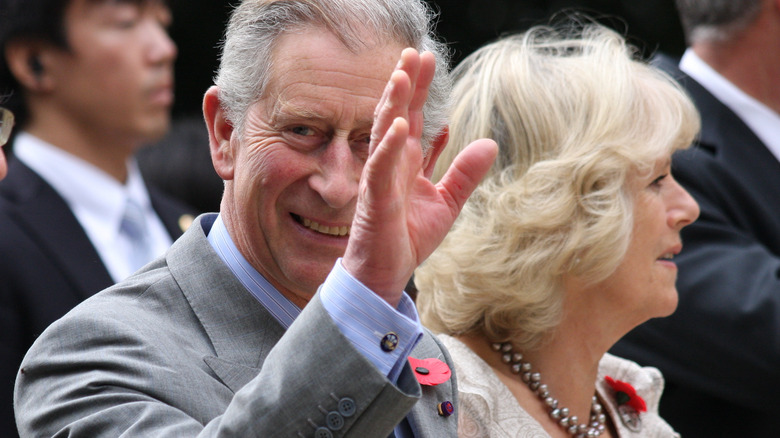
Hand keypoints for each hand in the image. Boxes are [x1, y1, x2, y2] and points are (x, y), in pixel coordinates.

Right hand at [342, 48, 496, 306]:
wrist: (386, 273)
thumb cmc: (408, 238)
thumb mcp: (447, 203)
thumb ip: (464, 173)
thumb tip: (490, 143)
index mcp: (407, 162)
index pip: (414, 117)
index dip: (420, 88)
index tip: (427, 58)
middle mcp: (391, 164)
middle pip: (398, 114)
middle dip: (406, 84)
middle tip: (415, 51)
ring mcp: (380, 179)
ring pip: (384, 133)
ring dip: (392, 104)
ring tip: (402, 74)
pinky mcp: (375, 200)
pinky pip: (380, 168)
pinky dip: (388, 147)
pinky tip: (399, 126)